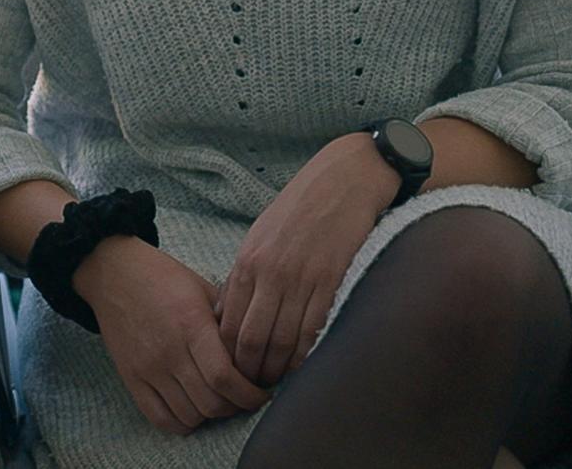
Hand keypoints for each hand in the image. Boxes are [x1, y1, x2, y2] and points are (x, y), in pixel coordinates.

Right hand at [75, 235, 267, 434]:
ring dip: (211, 415)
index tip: (260, 393)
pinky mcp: (131, 377)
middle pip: (210, 402)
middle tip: (243, 397)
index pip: (225, 378)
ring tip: (218, 400)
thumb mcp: (203, 289)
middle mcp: (169, 351)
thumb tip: (257, 353)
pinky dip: (182, 423)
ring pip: (189, 415)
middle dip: (236, 406)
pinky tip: (192, 409)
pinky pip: (160, 418)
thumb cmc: (163, 277)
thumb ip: (230, 321)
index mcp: (191, 325)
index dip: (249, 395)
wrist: (114, 273)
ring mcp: (147, 368)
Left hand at [217, 132, 398, 385]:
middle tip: (252, 391)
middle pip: (250, 338)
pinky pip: (314, 330)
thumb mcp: (261, 237)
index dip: (227, 355)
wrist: (344, 180)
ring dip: (278, 370)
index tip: (230, 373)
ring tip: (277, 386)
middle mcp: (268, 272)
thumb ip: (247, 276)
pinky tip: (304, 370)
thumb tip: (232, 315)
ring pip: (281, 341)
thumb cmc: (301, 210)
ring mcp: (299, 278)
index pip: (227, 322)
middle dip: (249, 371)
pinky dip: (307, 355)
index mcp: (247, 261)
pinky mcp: (331, 280)